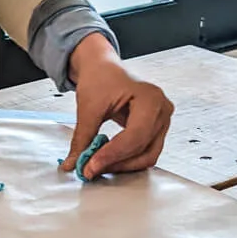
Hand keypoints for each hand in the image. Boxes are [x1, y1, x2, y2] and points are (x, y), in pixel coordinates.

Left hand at [60, 34, 173, 179]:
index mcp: (150, 98)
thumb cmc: (101, 77)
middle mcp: (162, 110)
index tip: (91, 165)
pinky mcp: (156, 129)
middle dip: (116, 162)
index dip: (113, 154)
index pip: (135, 136)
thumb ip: (82, 138)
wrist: (103, 69)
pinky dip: (126, 159)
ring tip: (97, 164)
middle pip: (144, 150)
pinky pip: (145, 152)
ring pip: (147, 156)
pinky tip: (107, 158)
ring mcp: (162, 121)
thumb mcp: (88, 107)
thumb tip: (74, 163)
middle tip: (91, 169)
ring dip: (122, 164)